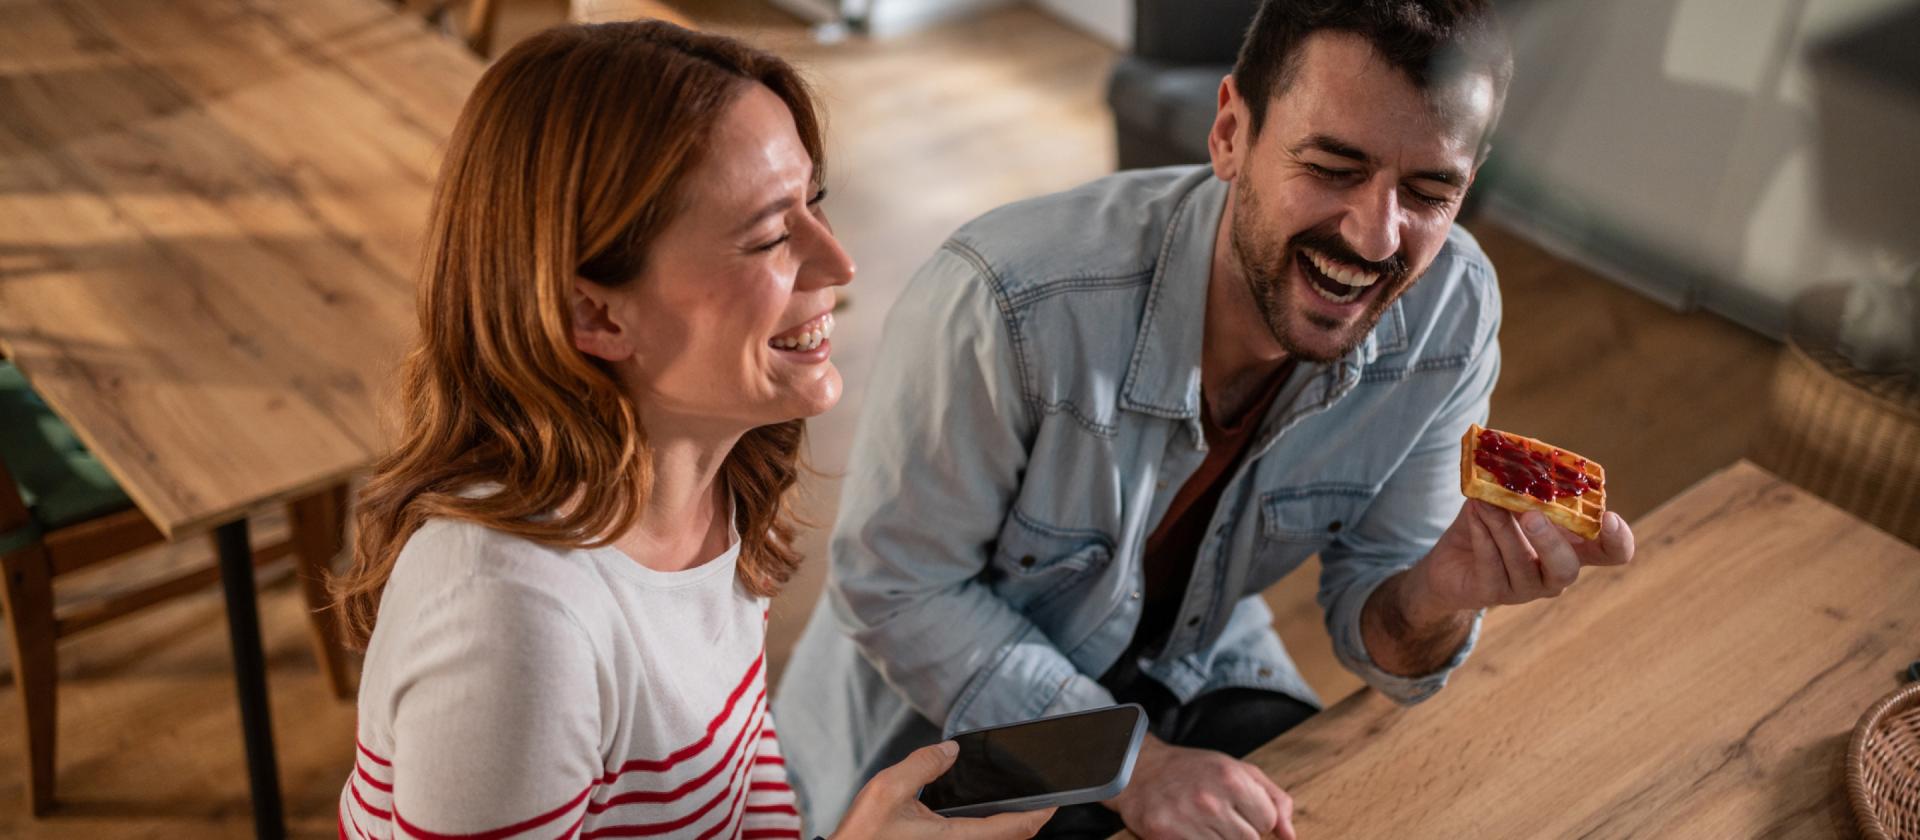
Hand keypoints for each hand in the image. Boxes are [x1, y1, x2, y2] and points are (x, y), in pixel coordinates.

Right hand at [832, 741, 1055, 839]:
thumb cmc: (864, 834)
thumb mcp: (889, 788)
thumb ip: (924, 764)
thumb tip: (951, 751)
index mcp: (954, 838)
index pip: (1012, 828)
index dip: (1039, 815)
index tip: (1056, 800)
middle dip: (1030, 822)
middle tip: (1043, 800)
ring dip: (1010, 829)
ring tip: (1020, 806)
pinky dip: (990, 831)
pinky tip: (983, 818)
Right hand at [1106, 735, 1295, 839]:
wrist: (1141, 771)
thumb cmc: (1193, 770)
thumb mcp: (1238, 770)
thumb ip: (1274, 798)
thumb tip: (1289, 836)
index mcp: (1232, 778)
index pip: (1267, 821)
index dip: (1256, 818)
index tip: (1239, 809)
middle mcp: (1211, 800)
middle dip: (1238, 831)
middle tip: (1219, 816)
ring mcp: (1187, 820)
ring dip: (1218, 839)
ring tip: (1203, 822)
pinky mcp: (1167, 837)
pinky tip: (1190, 830)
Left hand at [1409, 500, 1634, 619]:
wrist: (1450, 559)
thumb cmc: (1490, 524)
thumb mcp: (1509, 497)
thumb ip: (1523, 480)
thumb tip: (1526, 450)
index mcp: (1571, 547)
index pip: (1611, 553)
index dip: (1618, 540)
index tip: (1608, 517)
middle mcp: (1552, 572)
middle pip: (1567, 569)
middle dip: (1550, 541)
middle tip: (1532, 515)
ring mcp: (1524, 588)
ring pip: (1521, 563)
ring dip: (1503, 528)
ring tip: (1487, 501)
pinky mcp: (1492, 593)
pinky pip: (1491, 565)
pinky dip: (1482, 534)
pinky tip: (1475, 511)